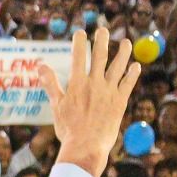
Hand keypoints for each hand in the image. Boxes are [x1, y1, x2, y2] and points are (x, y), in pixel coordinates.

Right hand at [40, 28, 140, 176]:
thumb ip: (50, 83)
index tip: (81, 33)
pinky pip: (128, 84)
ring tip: (125, 42)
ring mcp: (109, 92)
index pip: (78, 56)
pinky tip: (135, 66)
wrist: (86, 146)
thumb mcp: (56, 105)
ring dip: (122, 52)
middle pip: (100, 56)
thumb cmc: (68, 128)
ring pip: (118, 66)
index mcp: (77, 83)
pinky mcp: (120, 102)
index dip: (79, 42)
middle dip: (101, 41)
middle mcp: (94, 83)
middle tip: (103, 30)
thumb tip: (40, 66)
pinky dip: (132, 74)